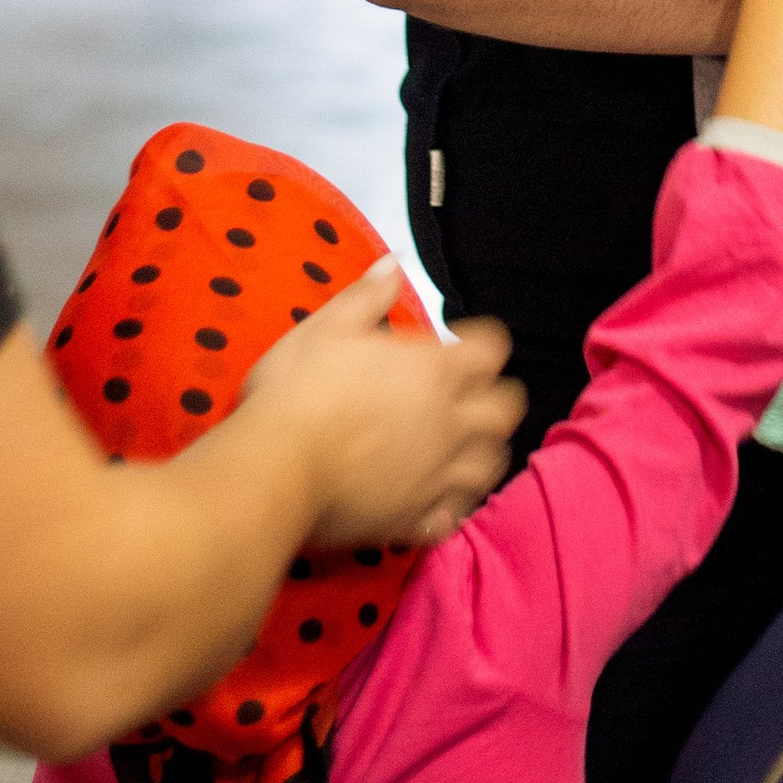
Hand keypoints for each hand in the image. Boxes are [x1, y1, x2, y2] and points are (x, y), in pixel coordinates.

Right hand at [243, 262, 522, 547]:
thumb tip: (392, 265)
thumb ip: (367, 295)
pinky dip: (453, 505)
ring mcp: (436, 474)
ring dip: (484, 451)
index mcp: (434, 370)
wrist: (277, 466)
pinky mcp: (415, 518)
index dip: (480, 341)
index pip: (491, 348)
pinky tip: (439, 498)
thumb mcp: (328, 326)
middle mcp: (449, 422)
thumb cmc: (300, 388)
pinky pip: (454, 516)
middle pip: (506, 409)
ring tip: (464, 446)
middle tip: (471, 394)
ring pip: (490, 465)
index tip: (457, 341)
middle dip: (496, 397)